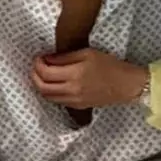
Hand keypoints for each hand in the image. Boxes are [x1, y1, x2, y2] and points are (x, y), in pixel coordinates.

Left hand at [31, 48, 148, 108]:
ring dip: (40, 85)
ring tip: (43, 74)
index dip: (37, 64)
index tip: (38, 57)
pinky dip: (50, 92)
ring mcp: (74, 101)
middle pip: (42, 87)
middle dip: (34, 75)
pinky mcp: (78, 106)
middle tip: (36, 66)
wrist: (126, 85)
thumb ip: (65, 57)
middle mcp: (72, 90)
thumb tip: (47, 58)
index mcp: (75, 74)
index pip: (45, 72)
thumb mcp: (87, 53)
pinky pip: (57, 101)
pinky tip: (53, 83)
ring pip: (47, 96)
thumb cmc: (109, 65)